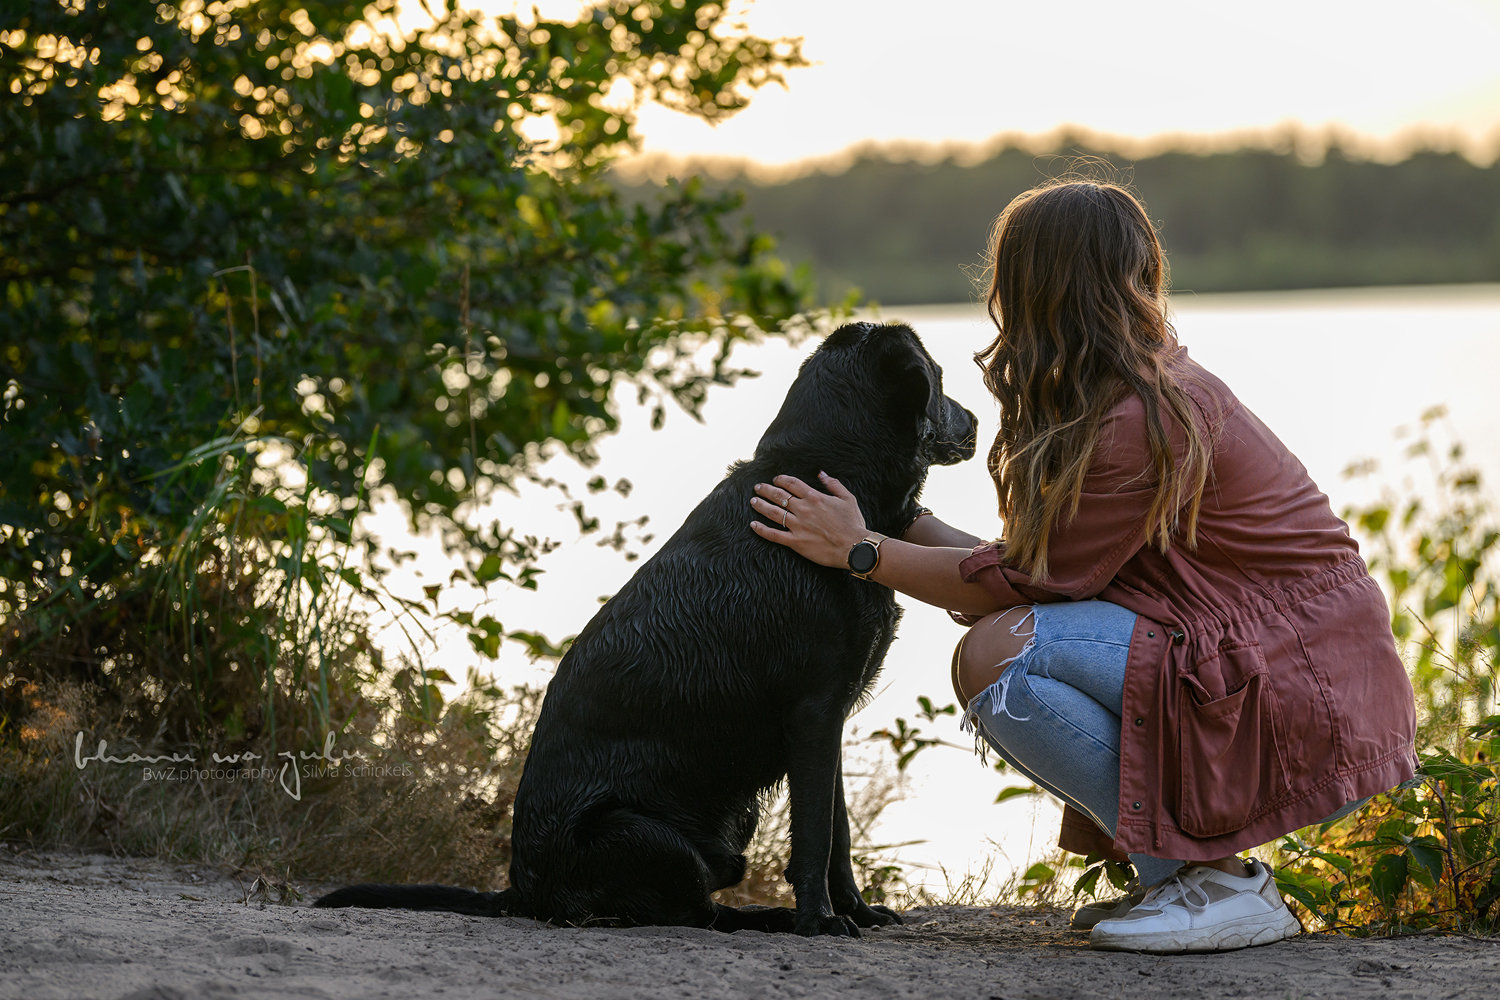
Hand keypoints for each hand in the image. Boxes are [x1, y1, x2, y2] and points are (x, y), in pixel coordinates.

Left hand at [750, 473, 869, 568]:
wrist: (854, 547)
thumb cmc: (853, 524)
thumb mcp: (848, 498)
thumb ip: (833, 484)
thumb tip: (821, 473)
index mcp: (814, 497)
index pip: (792, 484)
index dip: (781, 479)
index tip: (775, 479)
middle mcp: (803, 509)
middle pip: (778, 496)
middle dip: (766, 490)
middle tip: (757, 487)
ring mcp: (797, 526)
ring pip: (773, 512)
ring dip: (761, 505)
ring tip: (753, 501)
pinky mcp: (795, 542)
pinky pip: (774, 535)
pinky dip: (761, 530)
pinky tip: (753, 525)